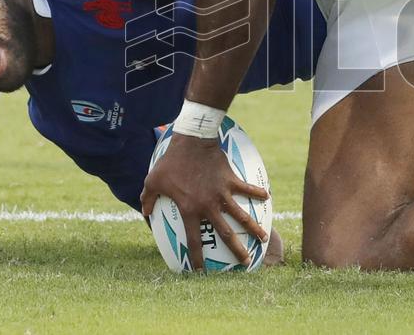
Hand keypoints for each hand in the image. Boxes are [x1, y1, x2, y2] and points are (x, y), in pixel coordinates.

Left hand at [141, 133, 269, 270]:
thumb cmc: (170, 162)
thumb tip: (146, 214)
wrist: (191, 142)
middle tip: (245, 262)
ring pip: (241, 216)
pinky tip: (267, 197)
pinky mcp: (231, 180)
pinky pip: (247, 189)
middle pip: (226, 234)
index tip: (201, 271)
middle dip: (237, 250)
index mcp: (190, 210)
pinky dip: (257, 192)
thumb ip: (148, 200)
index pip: (194, 240)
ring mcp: (222, 194)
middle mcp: (208, 206)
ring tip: (263, 238)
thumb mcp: (153, 181)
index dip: (197, 258)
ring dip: (254, 228)